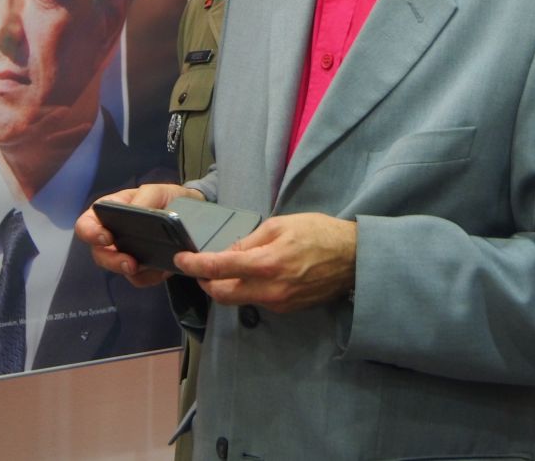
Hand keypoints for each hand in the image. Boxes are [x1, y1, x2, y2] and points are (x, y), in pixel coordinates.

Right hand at [74, 183, 202, 286]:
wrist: (195, 214)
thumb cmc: (170, 198)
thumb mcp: (160, 190)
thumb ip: (146, 197)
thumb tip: (135, 211)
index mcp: (111, 212)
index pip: (87, 223)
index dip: (90, 232)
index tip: (106, 238)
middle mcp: (114, 235)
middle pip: (99, 254)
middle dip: (112, 261)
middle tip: (129, 263)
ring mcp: (127, 252)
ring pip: (118, 269)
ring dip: (132, 272)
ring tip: (148, 266)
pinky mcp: (143, 267)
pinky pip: (140, 278)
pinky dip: (150, 276)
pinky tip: (163, 269)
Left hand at [173, 212, 356, 313]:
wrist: (354, 258)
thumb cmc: (319, 233)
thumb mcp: (282, 225)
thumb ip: (250, 241)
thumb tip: (227, 252)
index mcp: (267, 263)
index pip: (219, 268)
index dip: (195, 265)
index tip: (180, 260)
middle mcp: (269, 289)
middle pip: (222, 295)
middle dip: (206, 282)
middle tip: (200, 268)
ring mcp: (278, 303)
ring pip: (239, 300)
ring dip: (226, 286)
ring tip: (226, 269)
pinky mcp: (287, 309)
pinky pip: (257, 301)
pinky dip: (247, 290)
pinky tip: (252, 276)